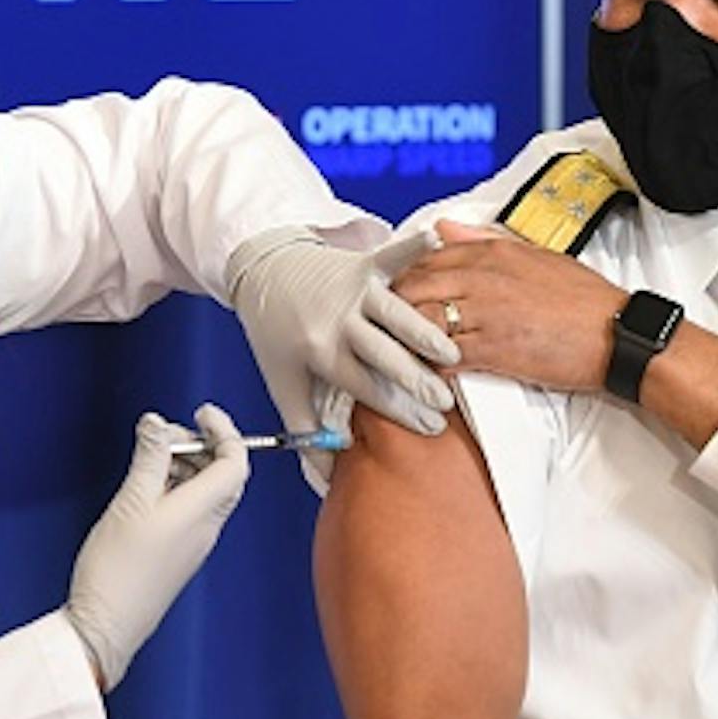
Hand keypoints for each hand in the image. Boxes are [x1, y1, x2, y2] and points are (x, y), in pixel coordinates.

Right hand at [64, 404, 250, 690]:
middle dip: (200, 446)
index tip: (201, 412)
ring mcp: (193, 541)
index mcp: (203, 510)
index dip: (224, 430)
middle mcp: (206, 526)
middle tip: (165, 436)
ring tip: (148, 459)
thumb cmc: (117, 571)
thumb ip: (149, 458)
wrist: (106, 627)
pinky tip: (143, 488)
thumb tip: (158, 424)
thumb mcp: (130, 501)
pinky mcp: (177, 553)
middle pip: (223, 474)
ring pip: (205, 491)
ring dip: (184, 466)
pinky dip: (173, 488)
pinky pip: (188, 509)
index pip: (236, 461)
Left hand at [229, 228, 460, 435]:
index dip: (399, 411)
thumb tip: (328, 477)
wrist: (263, 272)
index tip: (430, 429)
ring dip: (427, 333)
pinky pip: (394, 257)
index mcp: (320, 352)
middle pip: (385, 355)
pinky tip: (440, 241)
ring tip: (454, 354)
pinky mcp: (364, 265)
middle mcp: (339, 320)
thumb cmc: (278, 332)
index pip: (366, 388)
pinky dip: (416, 248)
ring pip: (398, 314)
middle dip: (417, 382)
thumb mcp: (283, 383)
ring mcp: (354, 290)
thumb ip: (306, 430)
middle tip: (446, 403)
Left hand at [392, 219, 628, 392]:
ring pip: (420, 322)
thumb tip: (442, 227)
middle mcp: (482, 277)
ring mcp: (486, 313)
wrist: (616, 334)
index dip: (403, 278)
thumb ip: (481, 240)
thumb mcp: (533, 254)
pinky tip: (423, 373)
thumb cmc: (581, 299)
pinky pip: (443, 356)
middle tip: (384, 326)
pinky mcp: (494, 349)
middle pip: (413, 288)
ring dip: (402, 338)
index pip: (425, 258)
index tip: (394, 295)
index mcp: (491, 252)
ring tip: (395, 352)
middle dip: (391, 307)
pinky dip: (427, 366)